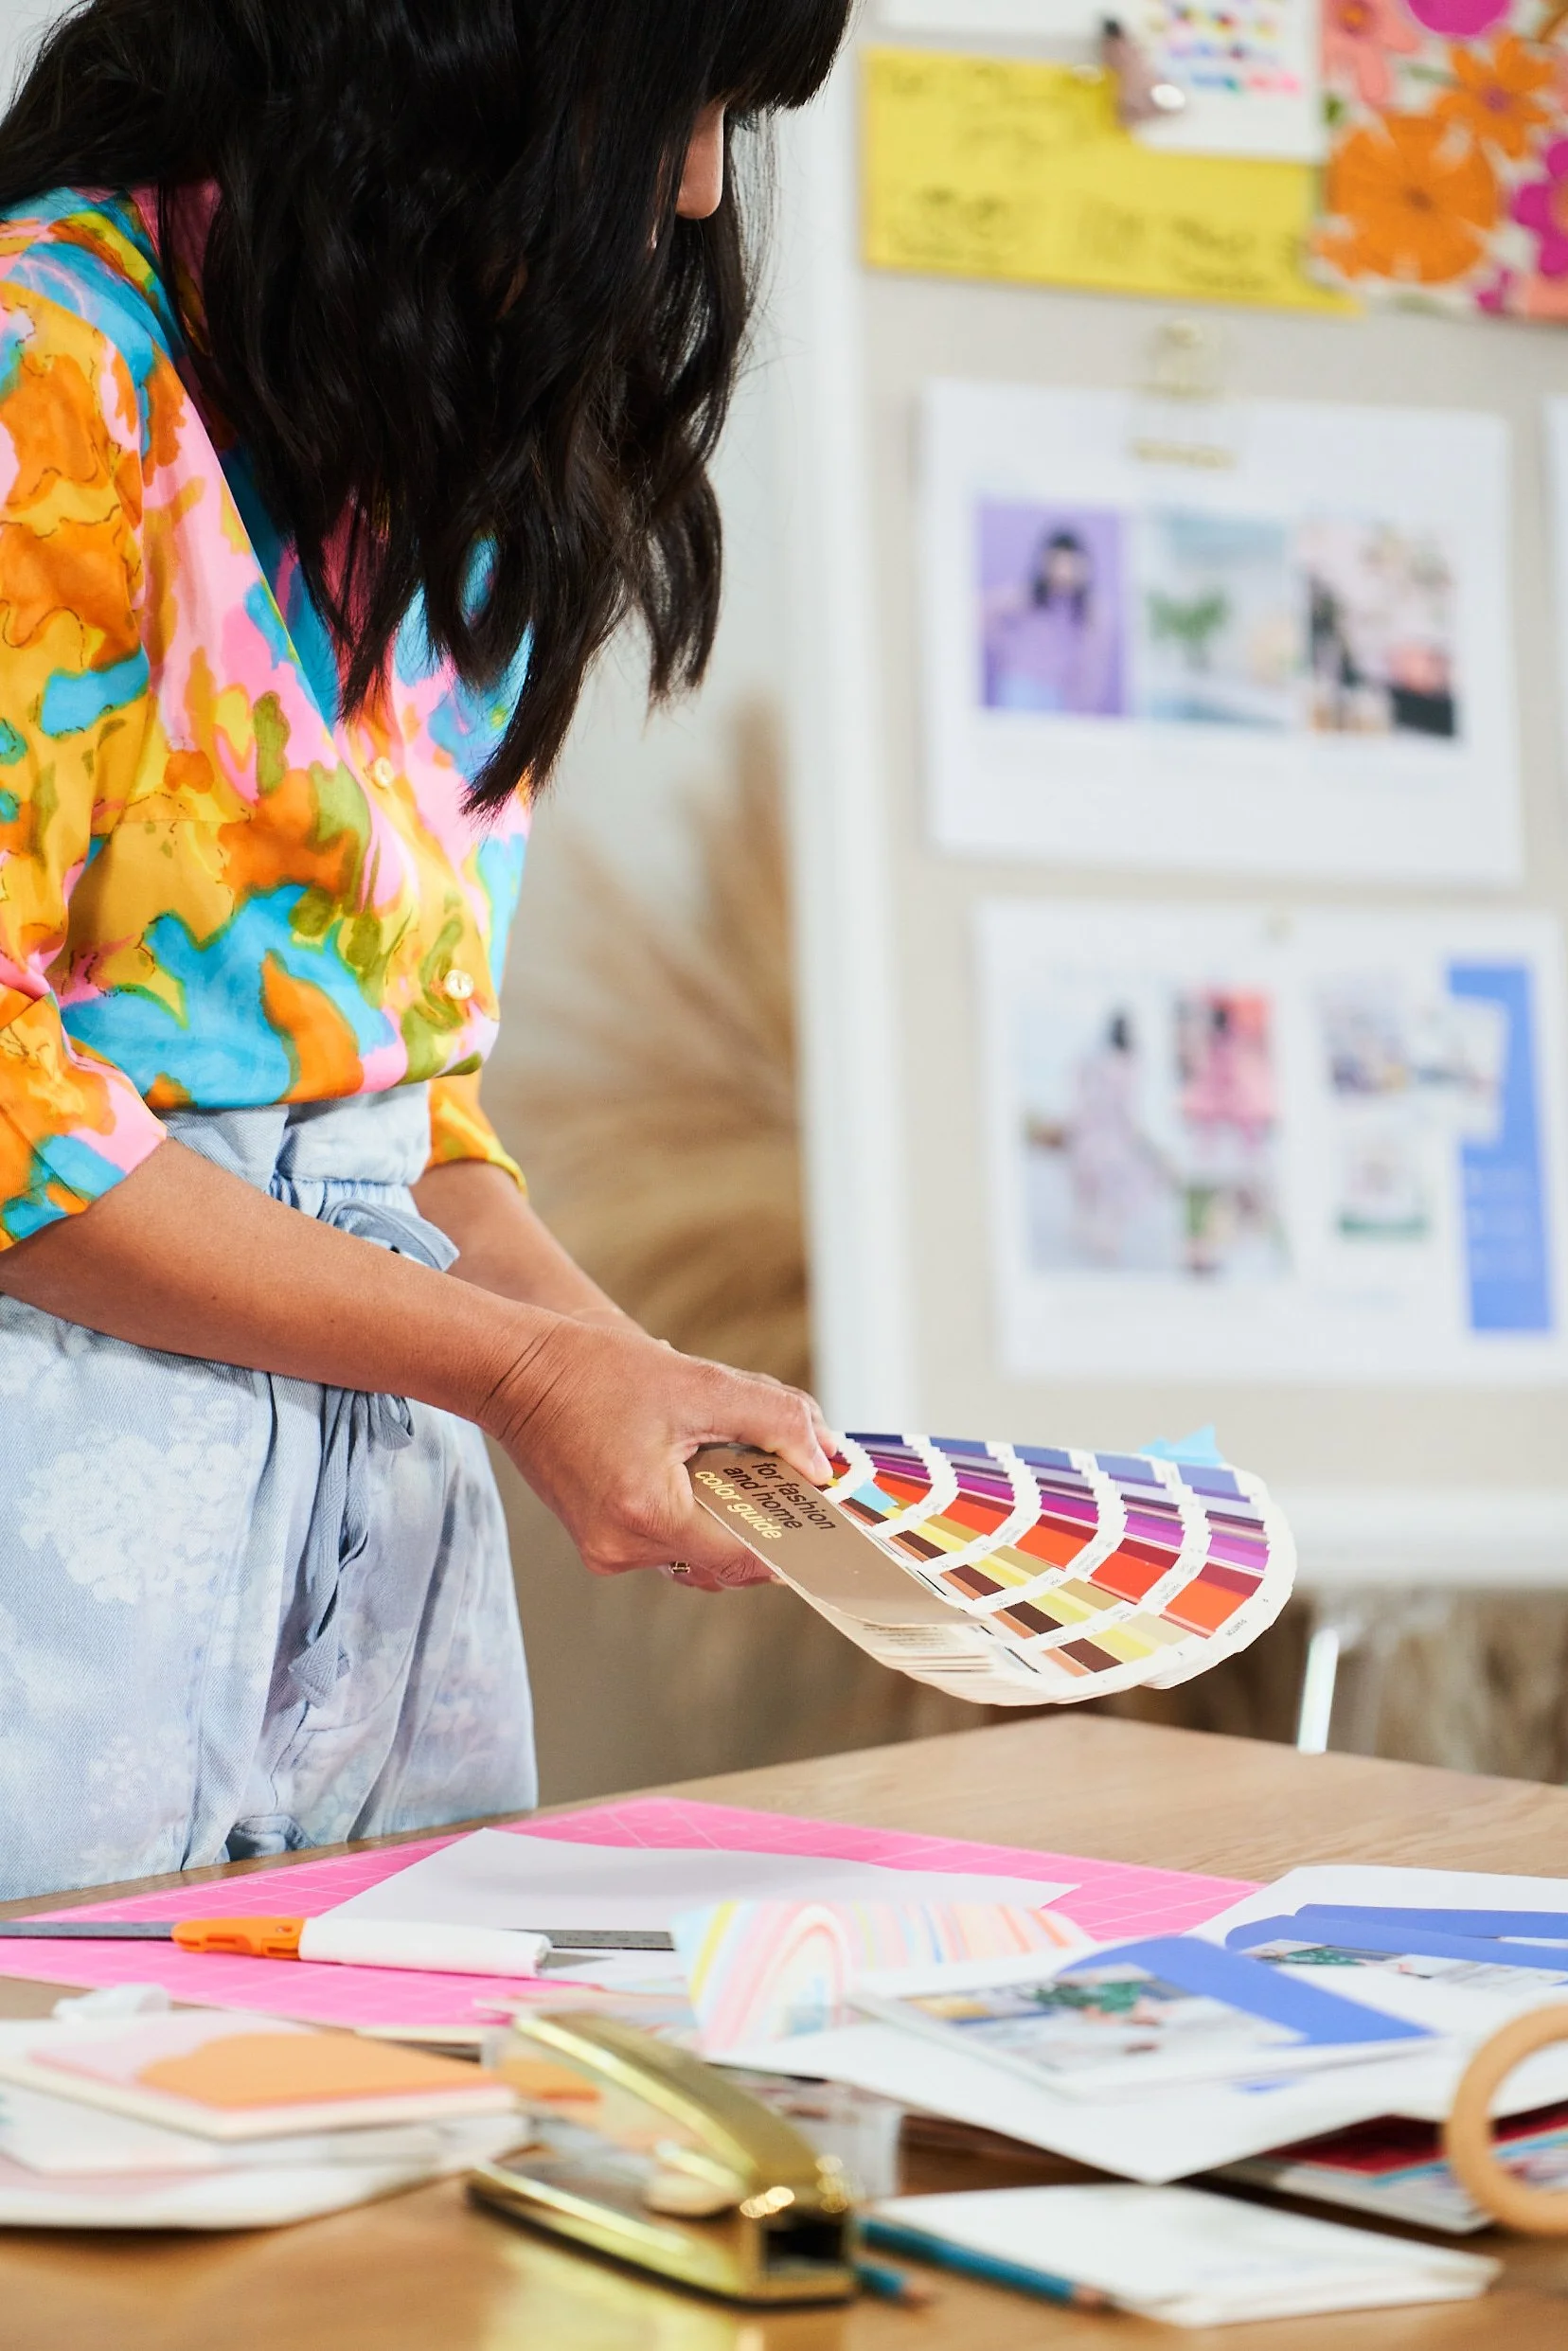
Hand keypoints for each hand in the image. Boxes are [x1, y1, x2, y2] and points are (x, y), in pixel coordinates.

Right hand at [484, 1317, 832, 1591]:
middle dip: (763, 1525)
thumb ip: (773, 1419)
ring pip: (697, 1556)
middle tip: (795, 1485)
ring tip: (743, 1472)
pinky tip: (699, 1474)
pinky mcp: (597, 1542)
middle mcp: (622, 1549)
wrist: (514, 1371)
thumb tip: (825, 1460)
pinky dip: (694, 1518)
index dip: (795, 1540)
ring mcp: (605, 1552)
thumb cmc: (596, 1371)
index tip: (829, 1522)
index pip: (746, 1556)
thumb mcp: (698, 1383)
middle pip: (724, 1562)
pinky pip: (667, 1544)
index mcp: (647, 1515)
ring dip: (728, 1522)